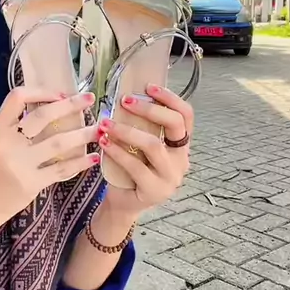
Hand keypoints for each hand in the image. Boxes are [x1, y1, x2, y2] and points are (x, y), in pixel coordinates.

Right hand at [0, 87, 99, 221]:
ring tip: (100, 129)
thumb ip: (18, 123)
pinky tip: (94, 157)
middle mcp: (8, 143)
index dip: (40, 92)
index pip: (17, 98)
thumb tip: (54, 101)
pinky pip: (61, 170)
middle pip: (42, 117)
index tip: (60, 93)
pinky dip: (80, 162)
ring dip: (82, 134)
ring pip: (58, 143)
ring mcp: (20, 164)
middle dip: (70, 105)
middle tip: (90, 98)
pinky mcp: (32, 183)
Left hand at [98, 84, 192, 217]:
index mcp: (180, 144)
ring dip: (127, 130)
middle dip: (149, 109)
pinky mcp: (155, 191)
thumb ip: (140, 125)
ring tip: (105, 123)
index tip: (149, 86)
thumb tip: (125, 94)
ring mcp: (171, 177)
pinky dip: (117, 151)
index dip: (170, 98)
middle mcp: (181, 159)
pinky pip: (136, 166)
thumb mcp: (139, 144)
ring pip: (153, 145)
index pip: (186, 115)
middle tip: (124, 101)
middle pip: (174, 125)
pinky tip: (104, 142)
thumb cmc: (130, 168)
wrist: (122, 203)